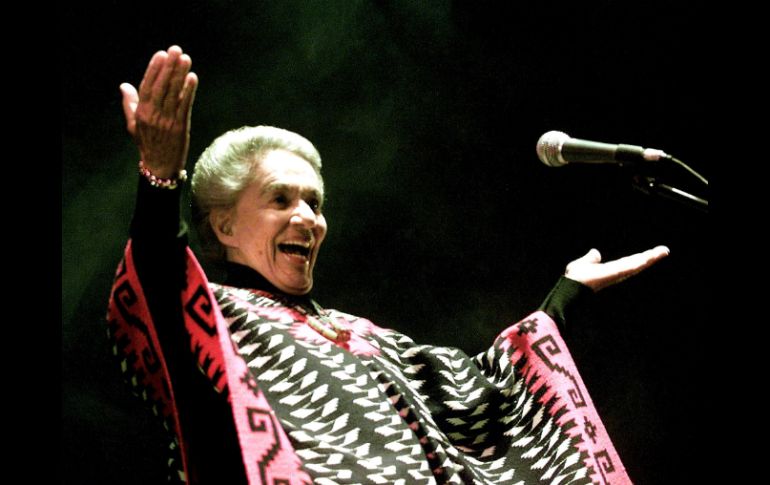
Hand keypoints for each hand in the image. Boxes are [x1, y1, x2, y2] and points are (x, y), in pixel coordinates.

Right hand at [120, 45, 197, 177]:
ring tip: (186, 59)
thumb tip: (124, 85)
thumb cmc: (147, 144)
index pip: (147, 86)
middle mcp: (153, 115)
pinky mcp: (180, 127)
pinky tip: (193, 78)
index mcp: (141, 112)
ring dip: (180, 75)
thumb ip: (129, 103)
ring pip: (173, 94)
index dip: (154, 69)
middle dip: (168, 67)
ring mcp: (167, 121)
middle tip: (175, 50)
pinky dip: (189, 92)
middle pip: (161, 86)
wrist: (160, 166)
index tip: (160, 54)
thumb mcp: (133, 124)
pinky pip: (185, 106)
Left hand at [565, 246, 669, 291]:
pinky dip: (642, 262)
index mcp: (612, 269)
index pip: (630, 262)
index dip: (640, 258)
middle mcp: (618, 272)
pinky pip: (632, 266)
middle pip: (637, 263)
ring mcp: (619, 273)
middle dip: (651, 257)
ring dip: (651, 257)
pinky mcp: (617, 273)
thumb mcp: (585, 263)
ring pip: (638, 264)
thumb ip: (591, 258)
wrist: (571, 286)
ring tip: (664, 251)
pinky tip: (651, 256)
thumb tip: (595, 252)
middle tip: (665, 250)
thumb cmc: (576, 278)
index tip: (651, 253)